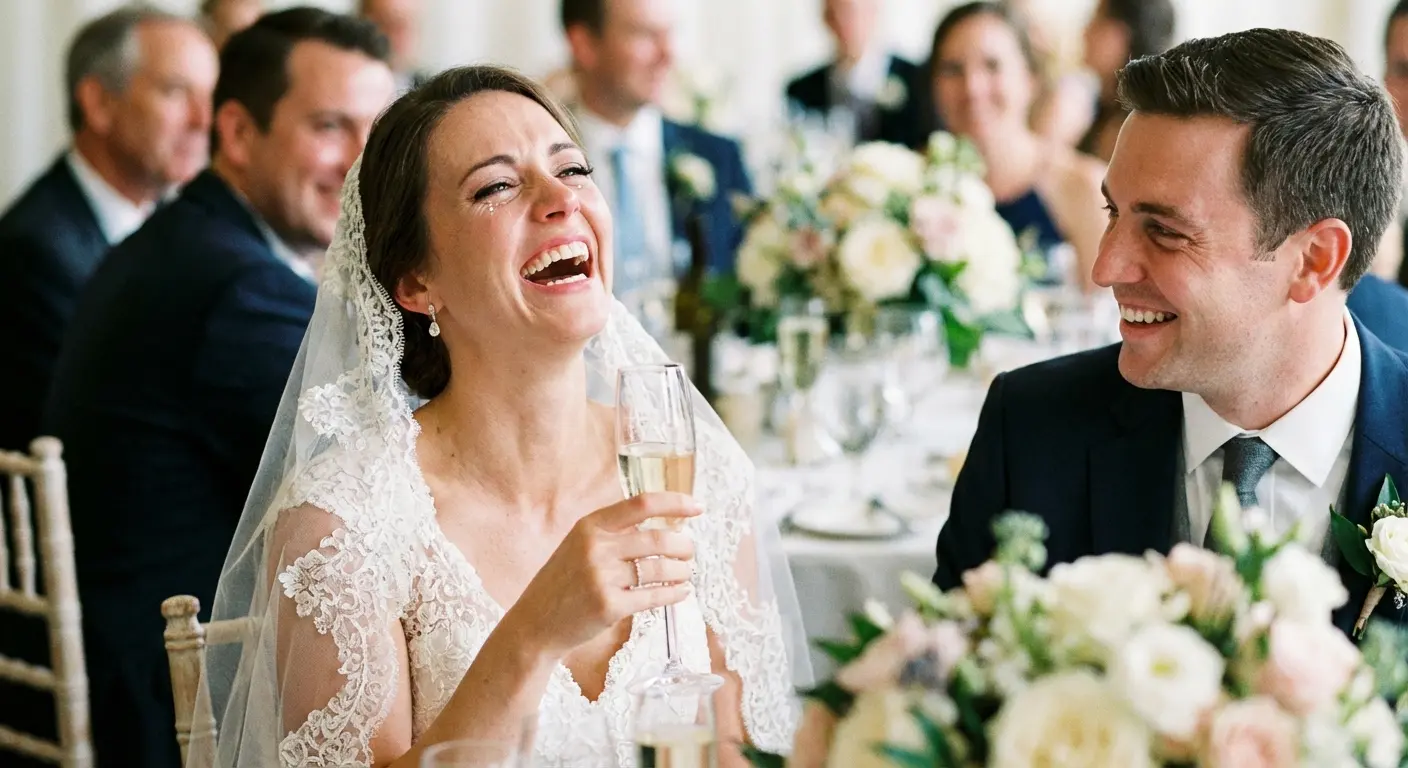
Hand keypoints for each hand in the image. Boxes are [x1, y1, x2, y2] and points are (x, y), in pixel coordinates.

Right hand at [505, 492, 699, 657]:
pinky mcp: (609, 606)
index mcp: (590, 525)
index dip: (675, 502)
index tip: (697, 506)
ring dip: (681, 571)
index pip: (641, 504)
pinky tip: (680, 592)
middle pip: (657, 539)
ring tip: (686, 573)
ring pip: (659, 568)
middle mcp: (595, 547)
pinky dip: (673, 594)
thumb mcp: (579, 545)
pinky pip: (653, 596)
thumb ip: (613, 533)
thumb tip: (662, 524)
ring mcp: (601, 577)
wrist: (535, 623)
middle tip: (690, 551)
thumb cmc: (563, 583)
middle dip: (683, 545)